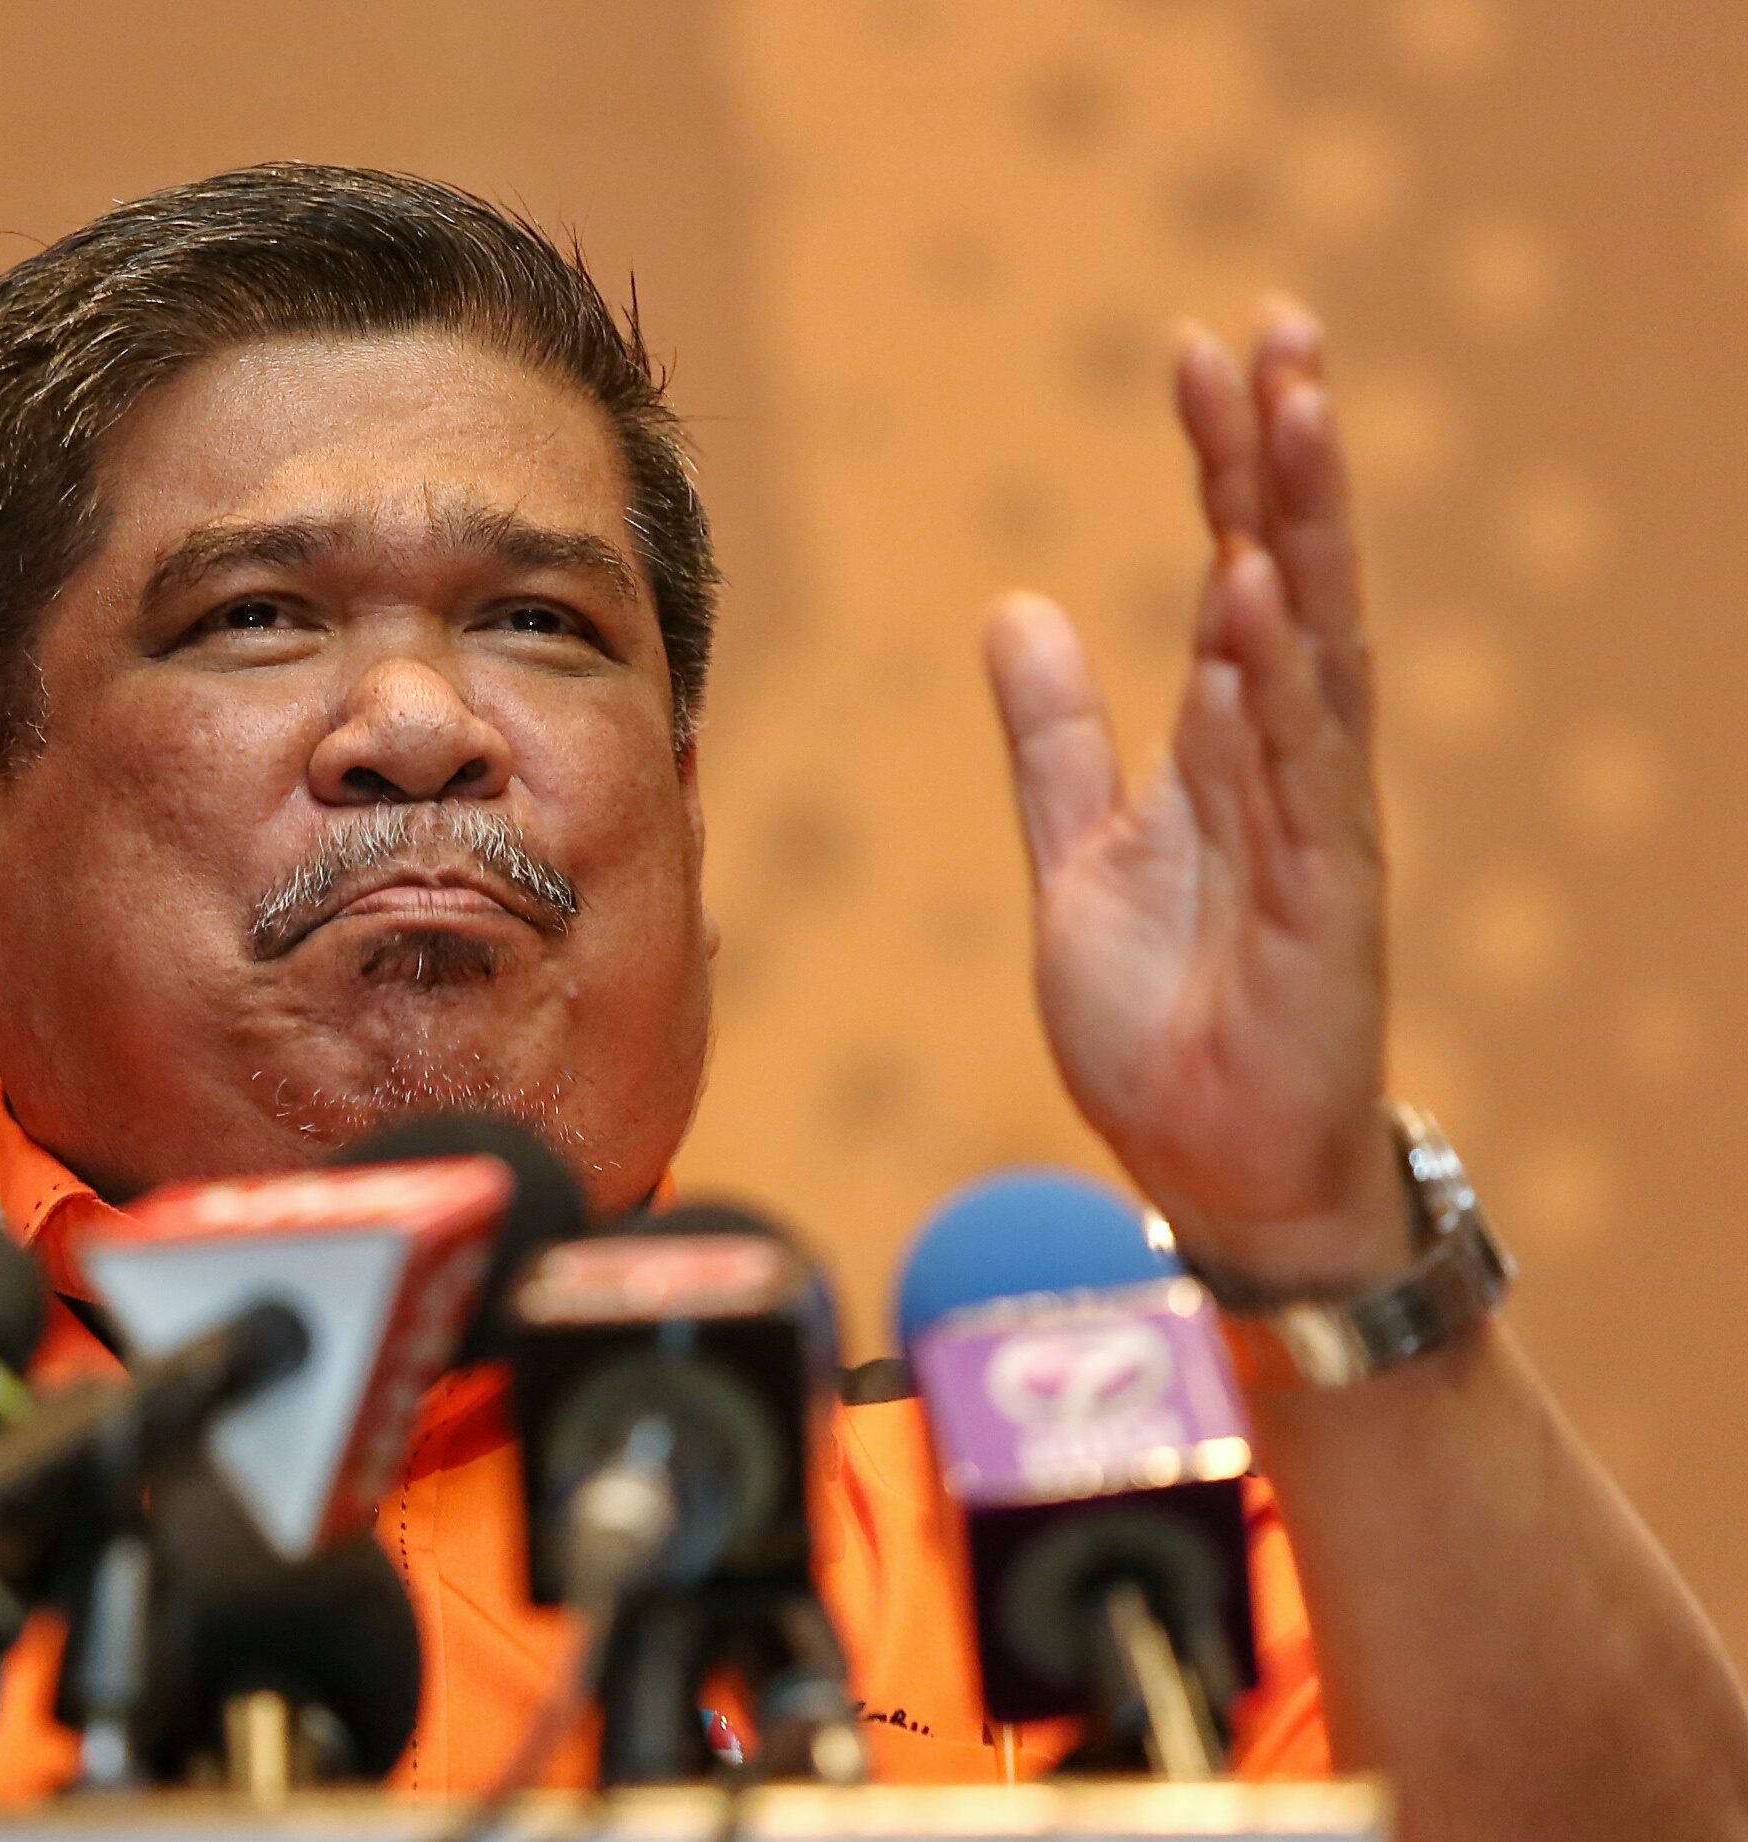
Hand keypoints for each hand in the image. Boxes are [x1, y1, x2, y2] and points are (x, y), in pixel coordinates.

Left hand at [984, 301, 1413, 1291]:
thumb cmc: (1164, 1016)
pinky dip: (1274, 684)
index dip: (1219, 461)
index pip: (1231, 567)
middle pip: (1290, 577)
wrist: (1212, 1167)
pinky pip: (1297, 774)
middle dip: (1284, 456)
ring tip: (1290, 413)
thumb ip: (1052, 736)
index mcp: (1225, 743)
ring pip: (1314, 649)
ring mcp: (1313, 824)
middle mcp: (1282, 762)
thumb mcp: (1075, 855)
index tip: (1197, 349)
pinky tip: (1249, 597)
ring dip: (1297, 532)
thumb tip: (1015, 604)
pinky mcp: (1325, 900)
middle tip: (1279, 329)